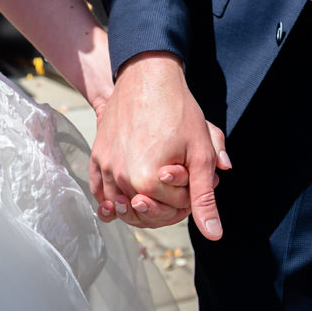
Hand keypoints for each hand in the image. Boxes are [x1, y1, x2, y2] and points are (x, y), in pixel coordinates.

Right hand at [89, 52, 229, 238]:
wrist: (146, 75)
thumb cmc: (178, 110)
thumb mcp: (201, 154)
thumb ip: (205, 198)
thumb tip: (214, 235)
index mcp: (148, 183)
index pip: (175, 209)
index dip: (191, 194)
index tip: (194, 172)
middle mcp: (121, 179)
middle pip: (149, 211)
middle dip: (168, 198)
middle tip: (178, 172)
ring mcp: (106, 168)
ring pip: (124, 205)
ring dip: (140, 200)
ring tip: (155, 182)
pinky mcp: (97, 157)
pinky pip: (101, 191)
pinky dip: (113, 197)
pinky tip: (126, 192)